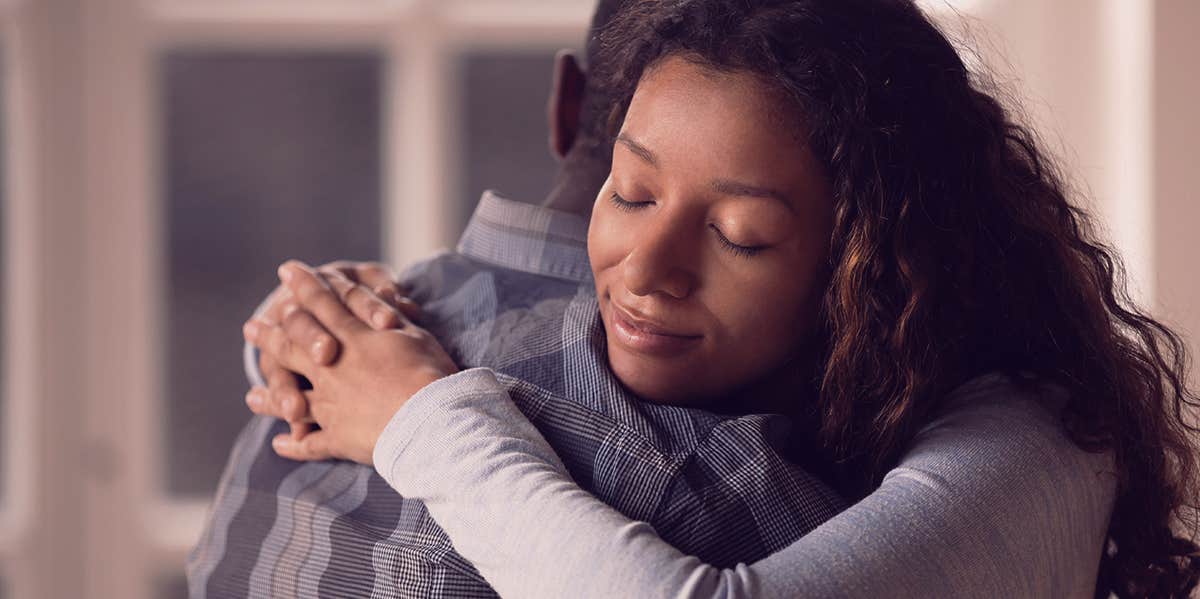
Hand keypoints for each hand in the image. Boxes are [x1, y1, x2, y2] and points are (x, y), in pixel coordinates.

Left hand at [244, 261, 457, 464]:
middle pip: (293, 347)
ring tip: (251, 397)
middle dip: (270, 335)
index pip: (323, 304)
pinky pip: (310, 443)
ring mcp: (330, 403)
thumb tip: (382, 299)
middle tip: (251, 328)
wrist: (430, 419)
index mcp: (353, 338)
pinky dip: (295, 443)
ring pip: (293, 397)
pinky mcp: (338, 437)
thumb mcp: (415, 334)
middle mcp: (332, 367)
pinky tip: (281, 444)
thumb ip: (393, 317)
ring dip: (272, 396)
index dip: (304, 286)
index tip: (287, 270)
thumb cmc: (429, 372)